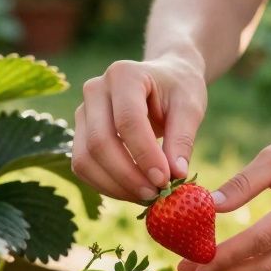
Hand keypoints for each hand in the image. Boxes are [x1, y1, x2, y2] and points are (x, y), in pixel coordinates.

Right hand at [72, 55, 207, 202]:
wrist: (164, 79)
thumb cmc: (178, 90)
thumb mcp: (190, 108)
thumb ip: (182, 139)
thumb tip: (176, 175)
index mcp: (124, 74)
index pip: (128, 120)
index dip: (145, 155)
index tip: (165, 180)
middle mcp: (95, 90)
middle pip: (100, 142)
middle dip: (128, 175)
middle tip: (156, 194)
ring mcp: (82, 111)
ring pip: (85, 159)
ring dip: (115, 186)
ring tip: (147, 196)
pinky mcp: (80, 133)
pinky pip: (83, 167)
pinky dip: (106, 185)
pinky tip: (132, 191)